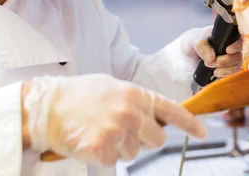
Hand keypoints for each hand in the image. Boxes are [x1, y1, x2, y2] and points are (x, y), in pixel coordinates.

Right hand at [22, 74, 206, 166]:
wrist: (45, 107)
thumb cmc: (77, 95)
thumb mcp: (111, 87)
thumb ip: (135, 100)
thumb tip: (154, 115)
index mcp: (134, 94)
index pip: (171, 111)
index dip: (190, 124)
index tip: (203, 132)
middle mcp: (130, 113)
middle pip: (156, 139)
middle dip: (144, 139)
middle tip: (122, 130)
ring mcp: (117, 132)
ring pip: (134, 152)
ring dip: (120, 146)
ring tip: (99, 130)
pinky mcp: (103, 150)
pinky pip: (114, 161)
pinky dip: (103, 155)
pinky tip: (90, 140)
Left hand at [179, 26, 242, 77]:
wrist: (189, 55)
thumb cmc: (193, 42)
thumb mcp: (193, 40)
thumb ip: (201, 46)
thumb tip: (212, 58)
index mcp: (226, 34)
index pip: (240, 38)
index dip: (237, 45)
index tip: (228, 50)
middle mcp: (232, 46)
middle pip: (240, 55)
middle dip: (226, 61)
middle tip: (210, 62)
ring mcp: (232, 58)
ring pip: (238, 66)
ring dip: (227, 70)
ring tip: (213, 70)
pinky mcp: (229, 69)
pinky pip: (234, 75)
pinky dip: (226, 76)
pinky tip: (216, 74)